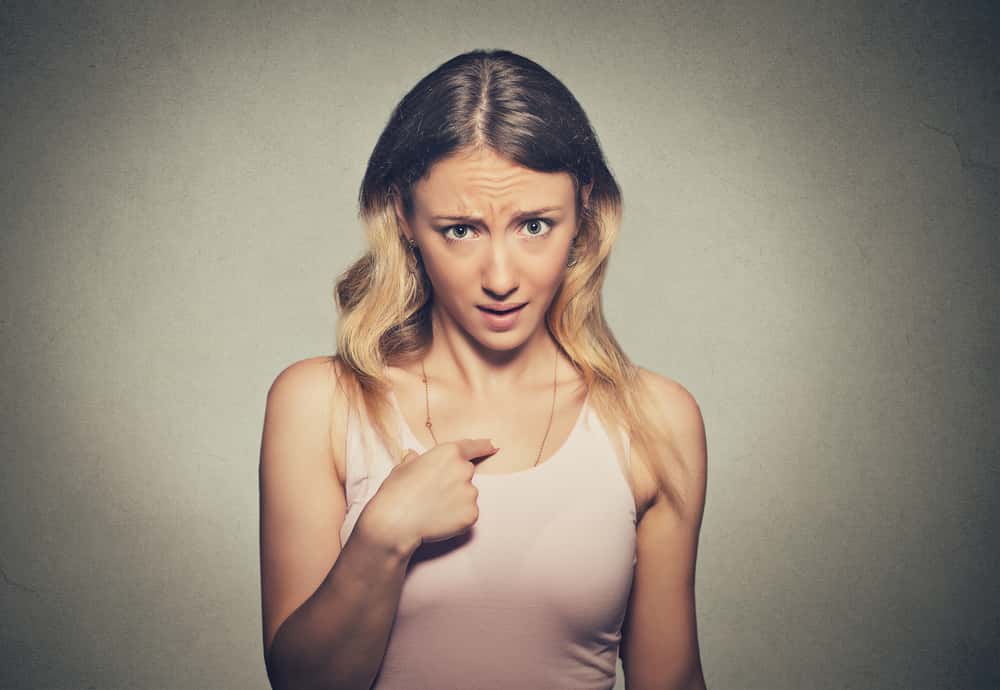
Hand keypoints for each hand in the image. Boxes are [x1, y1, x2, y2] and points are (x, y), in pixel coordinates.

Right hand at [363, 439, 497, 553]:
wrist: (396, 522)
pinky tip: (439, 520)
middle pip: (466, 473)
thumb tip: (413, 456)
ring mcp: (470, 493)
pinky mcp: (472, 514)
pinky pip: (468, 513)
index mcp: (449, 453)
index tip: (493, 446)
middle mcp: (464, 470)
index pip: (472, 447)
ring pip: (467, 494)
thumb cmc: (396, 492)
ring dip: (456, 500)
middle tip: (434, 492)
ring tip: (432, 508)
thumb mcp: (402, 468)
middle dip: (455, 481)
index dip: (483, 446)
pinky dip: (457, 517)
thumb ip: (415, 460)